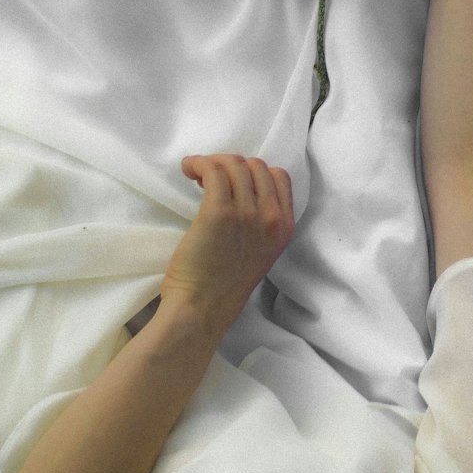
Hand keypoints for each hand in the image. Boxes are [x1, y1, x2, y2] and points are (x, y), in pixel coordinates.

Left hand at [160, 155, 293, 337]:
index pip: (279, 177)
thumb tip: (242, 188)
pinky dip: (199, 163)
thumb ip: (262, 224)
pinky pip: (213, 170)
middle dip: (232, 164)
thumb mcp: (260, 253)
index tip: (233, 181)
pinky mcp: (218, 212)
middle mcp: (270, 218)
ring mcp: (246, 214)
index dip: (254, 172)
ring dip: (212, 162)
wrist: (200, 310)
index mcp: (284, 228)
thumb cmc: (223, 286)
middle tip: (209, 178)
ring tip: (196, 173)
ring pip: (233, 164)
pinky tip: (188, 168)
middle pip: (256, 166)